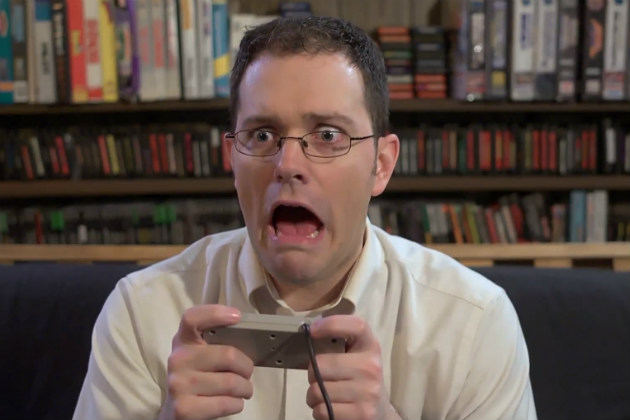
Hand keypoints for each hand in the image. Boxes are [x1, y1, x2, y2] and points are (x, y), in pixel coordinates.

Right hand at [158, 305, 253, 419]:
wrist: (176, 412)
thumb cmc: (198, 378)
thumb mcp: (201, 356)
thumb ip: (217, 343)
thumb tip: (250, 336)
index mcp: (183, 340)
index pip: (192, 318)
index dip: (215, 313)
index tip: (237, 316)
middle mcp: (177, 359)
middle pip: (227, 355)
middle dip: (246, 367)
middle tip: (247, 372)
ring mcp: (178, 384)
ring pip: (231, 382)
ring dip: (245, 388)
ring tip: (242, 389)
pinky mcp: (183, 409)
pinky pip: (226, 403)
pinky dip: (237, 404)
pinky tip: (232, 402)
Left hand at [305, 315, 400, 419]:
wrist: (381, 412)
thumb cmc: (360, 379)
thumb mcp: (357, 357)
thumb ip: (338, 345)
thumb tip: (308, 333)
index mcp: (370, 347)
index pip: (356, 326)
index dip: (332, 324)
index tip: (313, 330)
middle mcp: (371, 366)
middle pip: (320, 364)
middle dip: (313, 374)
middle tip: (323, 379)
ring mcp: (368, 391)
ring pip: (316, 390)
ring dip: (314, 396)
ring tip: (327, 396)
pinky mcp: (363, 413)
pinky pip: (322, 410)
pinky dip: (320, 412)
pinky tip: (332, 409)